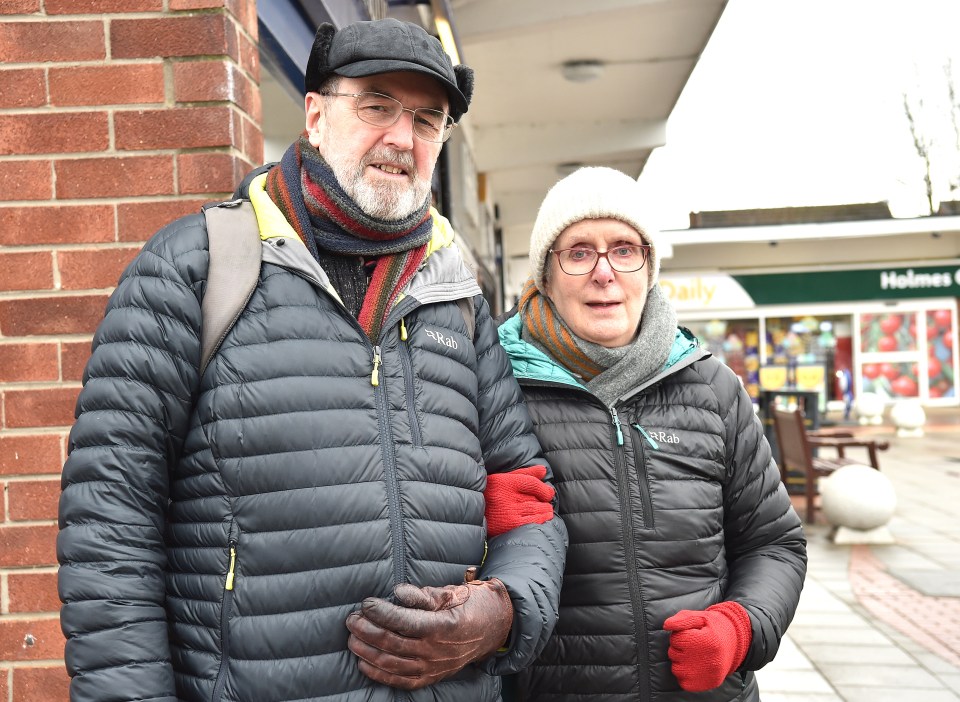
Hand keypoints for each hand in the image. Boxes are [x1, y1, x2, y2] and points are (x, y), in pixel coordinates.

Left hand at [345, 572, 513, 689]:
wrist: (492, 628)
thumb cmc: (469, 605)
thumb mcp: (451, 593)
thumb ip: (423, 595)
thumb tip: (398, 592)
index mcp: (443, 626)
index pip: (404, 622)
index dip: (381, 612)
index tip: (366, 603)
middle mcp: (437, 650)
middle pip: (392, 643)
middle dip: (367, 630)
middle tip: (352, 618)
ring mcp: (433, 667)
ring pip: (391, 664)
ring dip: (367, 652)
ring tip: (353, 638)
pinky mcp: (430, 677)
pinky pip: (400, 681)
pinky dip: (379, 674)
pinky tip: (363, 663)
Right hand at [484, 465, 554, 536]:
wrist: (472, 514)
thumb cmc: (489, 494)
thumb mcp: (503, 479)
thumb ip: (524, 473)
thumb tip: (543, 470)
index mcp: (504, 482)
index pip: (531, 483)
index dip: (544, 488)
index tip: (549, 492)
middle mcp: (506, 496)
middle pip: (535, 497)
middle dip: (545, 500)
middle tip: (548, 501)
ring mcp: (508, 511)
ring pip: (535, 509)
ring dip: (545, 510)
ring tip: (548, 510)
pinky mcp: (510, 525)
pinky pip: (532, 521)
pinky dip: (541, 519)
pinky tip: (545, 518)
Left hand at [662, 601, 751, 691]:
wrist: (733, 643)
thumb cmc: (712, 628)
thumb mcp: (699, 617)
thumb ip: (681, 619)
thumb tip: (666, 626)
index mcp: (707, 640)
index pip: (676, 639)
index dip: (680, 635)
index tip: (691, 635)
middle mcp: (709, 660)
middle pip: (674, 654)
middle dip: (679, 648)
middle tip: (693, 645)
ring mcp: (708, 674)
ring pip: (676, 669)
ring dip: (680, 662)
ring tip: (693, 656)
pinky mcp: (708, 685)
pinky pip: (684, 683)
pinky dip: (685, 675)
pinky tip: (694, 667)